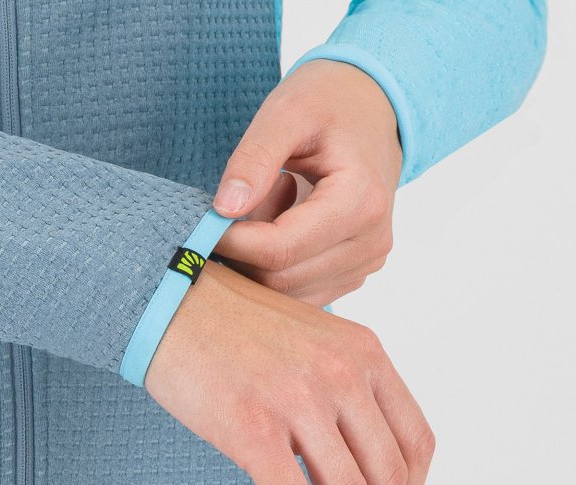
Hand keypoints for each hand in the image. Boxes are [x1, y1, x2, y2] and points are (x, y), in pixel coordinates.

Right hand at [145, 261, 433, 484]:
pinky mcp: (253, 426)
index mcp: (364, 353)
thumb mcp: (315, 340)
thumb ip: (350, 386)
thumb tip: (367, 464)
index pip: (417, 443)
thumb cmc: (236, 330)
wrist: (170, 306)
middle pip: (390, 477)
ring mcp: (299, 398)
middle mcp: (342, 373)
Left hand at [213, 59, 401, 307]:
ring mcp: (365, 262)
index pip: (281, 250)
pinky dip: (275, 264)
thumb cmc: (329, 102)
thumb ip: (253, 159)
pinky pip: (299, 290)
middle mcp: (371, 242)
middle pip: (281, 279)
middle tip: (240, 200)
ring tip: (268, 200)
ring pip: (286, 291)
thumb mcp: (286, 112)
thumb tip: (224, 210)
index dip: (233, 242)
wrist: (371, 108)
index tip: (204, 221)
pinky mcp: (354, 272)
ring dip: (259, 257)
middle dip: (244, 250)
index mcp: (360, 202)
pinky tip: (282, 220)